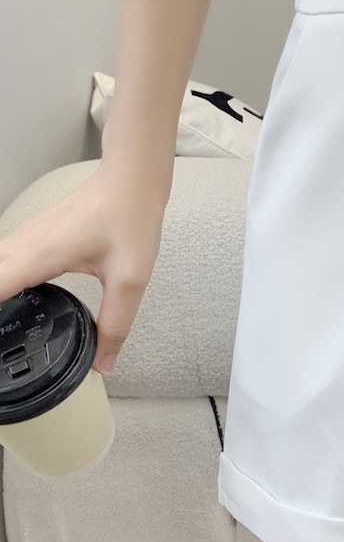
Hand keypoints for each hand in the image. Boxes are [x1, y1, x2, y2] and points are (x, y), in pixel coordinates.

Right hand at [0, 163, 168, 374]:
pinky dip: (2, 279)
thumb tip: (105, 361)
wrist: (132, 180)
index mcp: (38, 257)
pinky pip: (3, 259)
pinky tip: (12, 296)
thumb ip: (115, 323)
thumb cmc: (130, 219)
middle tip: (5, 341)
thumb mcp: (129, 280)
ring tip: (8, 320)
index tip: (0, 342)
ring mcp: (26, 236)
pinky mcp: (35, 234)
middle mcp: (23, 244)